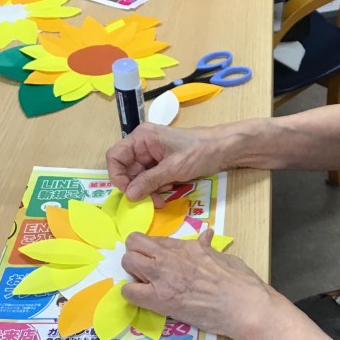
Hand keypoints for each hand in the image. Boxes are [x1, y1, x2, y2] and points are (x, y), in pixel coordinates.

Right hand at [106, 122, 225, 202]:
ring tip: (163, 197)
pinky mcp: (161, 164)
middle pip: (126, 170)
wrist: (223, 149)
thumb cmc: (200, 151)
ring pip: (138, 177)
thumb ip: (150, 181)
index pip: (115, 157)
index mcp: (141, 138)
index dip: (118, 176)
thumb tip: (129, 195)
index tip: (130, 193)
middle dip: (137, 187)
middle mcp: (142, 145)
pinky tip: (168, 190)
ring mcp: (151, 155)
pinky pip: (150, 179)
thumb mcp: (174, 167)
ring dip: (148, 190)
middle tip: (152, 201)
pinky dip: (156, 187)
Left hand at [121, 229, 271, 339]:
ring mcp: (163, 277)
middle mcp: (170, 257)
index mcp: (187, 246)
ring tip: (144, 283)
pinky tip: (144, 299)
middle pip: (134, 244)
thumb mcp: (223, 256)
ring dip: (132, 272)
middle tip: (144, 269)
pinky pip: (130, 292)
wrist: (244, 305)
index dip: (150, 249)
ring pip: (128, 262)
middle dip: (135, 254)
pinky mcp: (160, 300)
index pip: (153, 239)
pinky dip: (132, 294)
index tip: (155, 259)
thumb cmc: (240, 281)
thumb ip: (207, 247)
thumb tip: (206, 235)